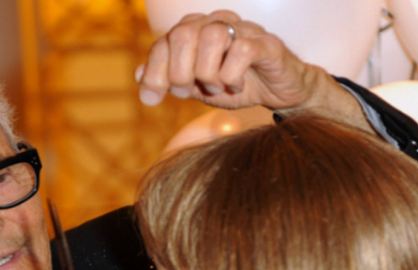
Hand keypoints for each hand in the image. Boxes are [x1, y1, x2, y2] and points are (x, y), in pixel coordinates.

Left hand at [137, 10, 372, 131]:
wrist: (279, 92)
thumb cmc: (236, 84)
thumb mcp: (197, 88)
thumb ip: (170, 80)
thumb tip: (138, 76)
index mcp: (197, 30)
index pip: (164, 42)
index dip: (153, 72)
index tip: (151, 99)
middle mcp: (218, 22)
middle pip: (183, 35)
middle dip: (179, 72)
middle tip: (189, 92)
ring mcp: (244, 29)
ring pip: (212, 38)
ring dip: (207, 72)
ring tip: (216, 87)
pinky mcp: (266, 44)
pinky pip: (242, 51)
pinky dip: (232, 75)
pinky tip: (236, 84)